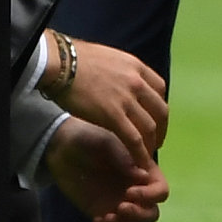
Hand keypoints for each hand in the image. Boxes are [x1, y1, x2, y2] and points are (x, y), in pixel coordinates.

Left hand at [44, 117, 167, 221]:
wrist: (60, 146)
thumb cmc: (88, 137)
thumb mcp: (106, 141)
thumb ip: (124, 157)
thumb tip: (143, 176)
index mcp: (142, 172)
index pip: (160, 190)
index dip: (151, 195)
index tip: (130, 191)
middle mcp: (134, 190)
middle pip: (151, 214)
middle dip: (140, 215)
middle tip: (120, 207)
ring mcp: (118, 203)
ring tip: (106, 218)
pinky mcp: (100, 213)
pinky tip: (96, 221)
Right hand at [50, 37, 166, 159]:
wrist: (61, 63)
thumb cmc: (76, 60)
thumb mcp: (109, 58)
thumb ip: (121, 72)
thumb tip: (120, 83)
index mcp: (136, 67)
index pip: (160, 89)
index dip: (159, 107)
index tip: (155, 118)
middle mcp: (137, 82)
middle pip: (160, 111)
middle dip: (161, 130)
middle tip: (155, 141)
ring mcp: (127, 99)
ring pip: (150, 127)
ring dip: (151, 144)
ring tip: (146, 155)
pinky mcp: (113, 116)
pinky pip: (134, 139)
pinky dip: (141, 154)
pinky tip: (140, 163)